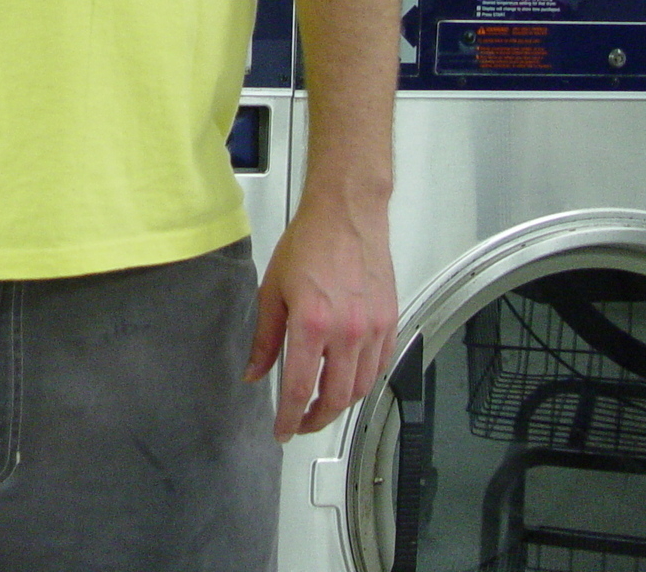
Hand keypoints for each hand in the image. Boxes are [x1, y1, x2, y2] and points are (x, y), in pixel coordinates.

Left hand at [244, 187, 396, 441]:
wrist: (346, 214)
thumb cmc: (310, 243)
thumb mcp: (273, 290)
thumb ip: (265, 339)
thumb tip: (255, 372)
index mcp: (312, 323)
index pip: (300, 388)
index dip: (289, 418)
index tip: (282, 431)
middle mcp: (347, 331)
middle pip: (336, 398)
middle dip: (316, 420)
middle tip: (300, 423)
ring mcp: (373, 329)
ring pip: (361, 387)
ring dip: (340, 404)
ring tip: (321, 405)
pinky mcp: (390, 322)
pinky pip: (380, 367)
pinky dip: (364, 382)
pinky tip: (348, 380)